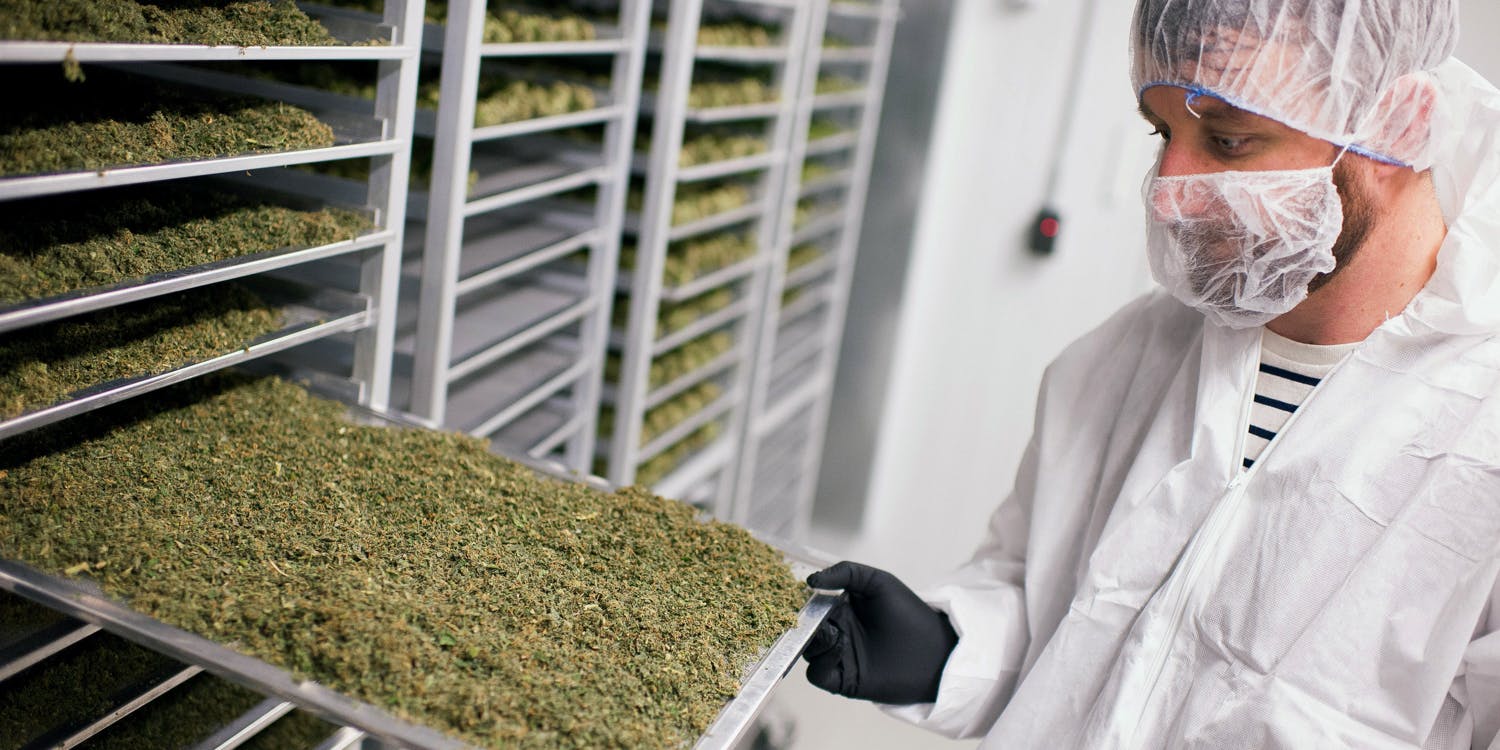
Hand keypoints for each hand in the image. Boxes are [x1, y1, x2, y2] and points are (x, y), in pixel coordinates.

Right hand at [801, 561, 958, 704]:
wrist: (935, 652)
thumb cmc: (911, 614)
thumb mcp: (879, 583)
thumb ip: (847, 572)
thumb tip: (811, 581)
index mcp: (841, 609)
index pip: (809, 605)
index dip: (800, 600)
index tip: (794, 592)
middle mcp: (837, 632)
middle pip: (804, 628)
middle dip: (799, 621)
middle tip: (800, 614)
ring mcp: (838, 656)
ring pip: (807, 650)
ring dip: (812, 639)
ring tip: (830, 629)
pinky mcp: (842, 679)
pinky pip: (817, 673)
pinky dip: (820, 661)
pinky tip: (839, 645)